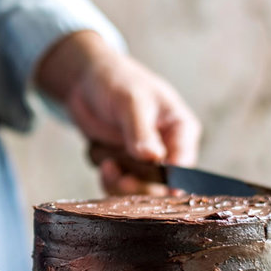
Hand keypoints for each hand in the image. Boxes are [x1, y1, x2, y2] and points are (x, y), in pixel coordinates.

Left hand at [35, 30, 201, 193]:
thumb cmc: (117, 81)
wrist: (86, 80)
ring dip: (122, 184)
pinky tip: (104, 165)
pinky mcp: (123, 165)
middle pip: (163, 184)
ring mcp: (144, 159)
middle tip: (124, 181)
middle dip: (143, 186)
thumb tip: (153, 158)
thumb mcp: (131, 101)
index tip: (162, 190)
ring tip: (108, 166)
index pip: (185, 162)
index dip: (175, 181)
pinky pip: (118, 185)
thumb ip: (141, 131)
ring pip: (139, 189)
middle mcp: (167, 148)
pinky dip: (109, 181)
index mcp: (180, 129)